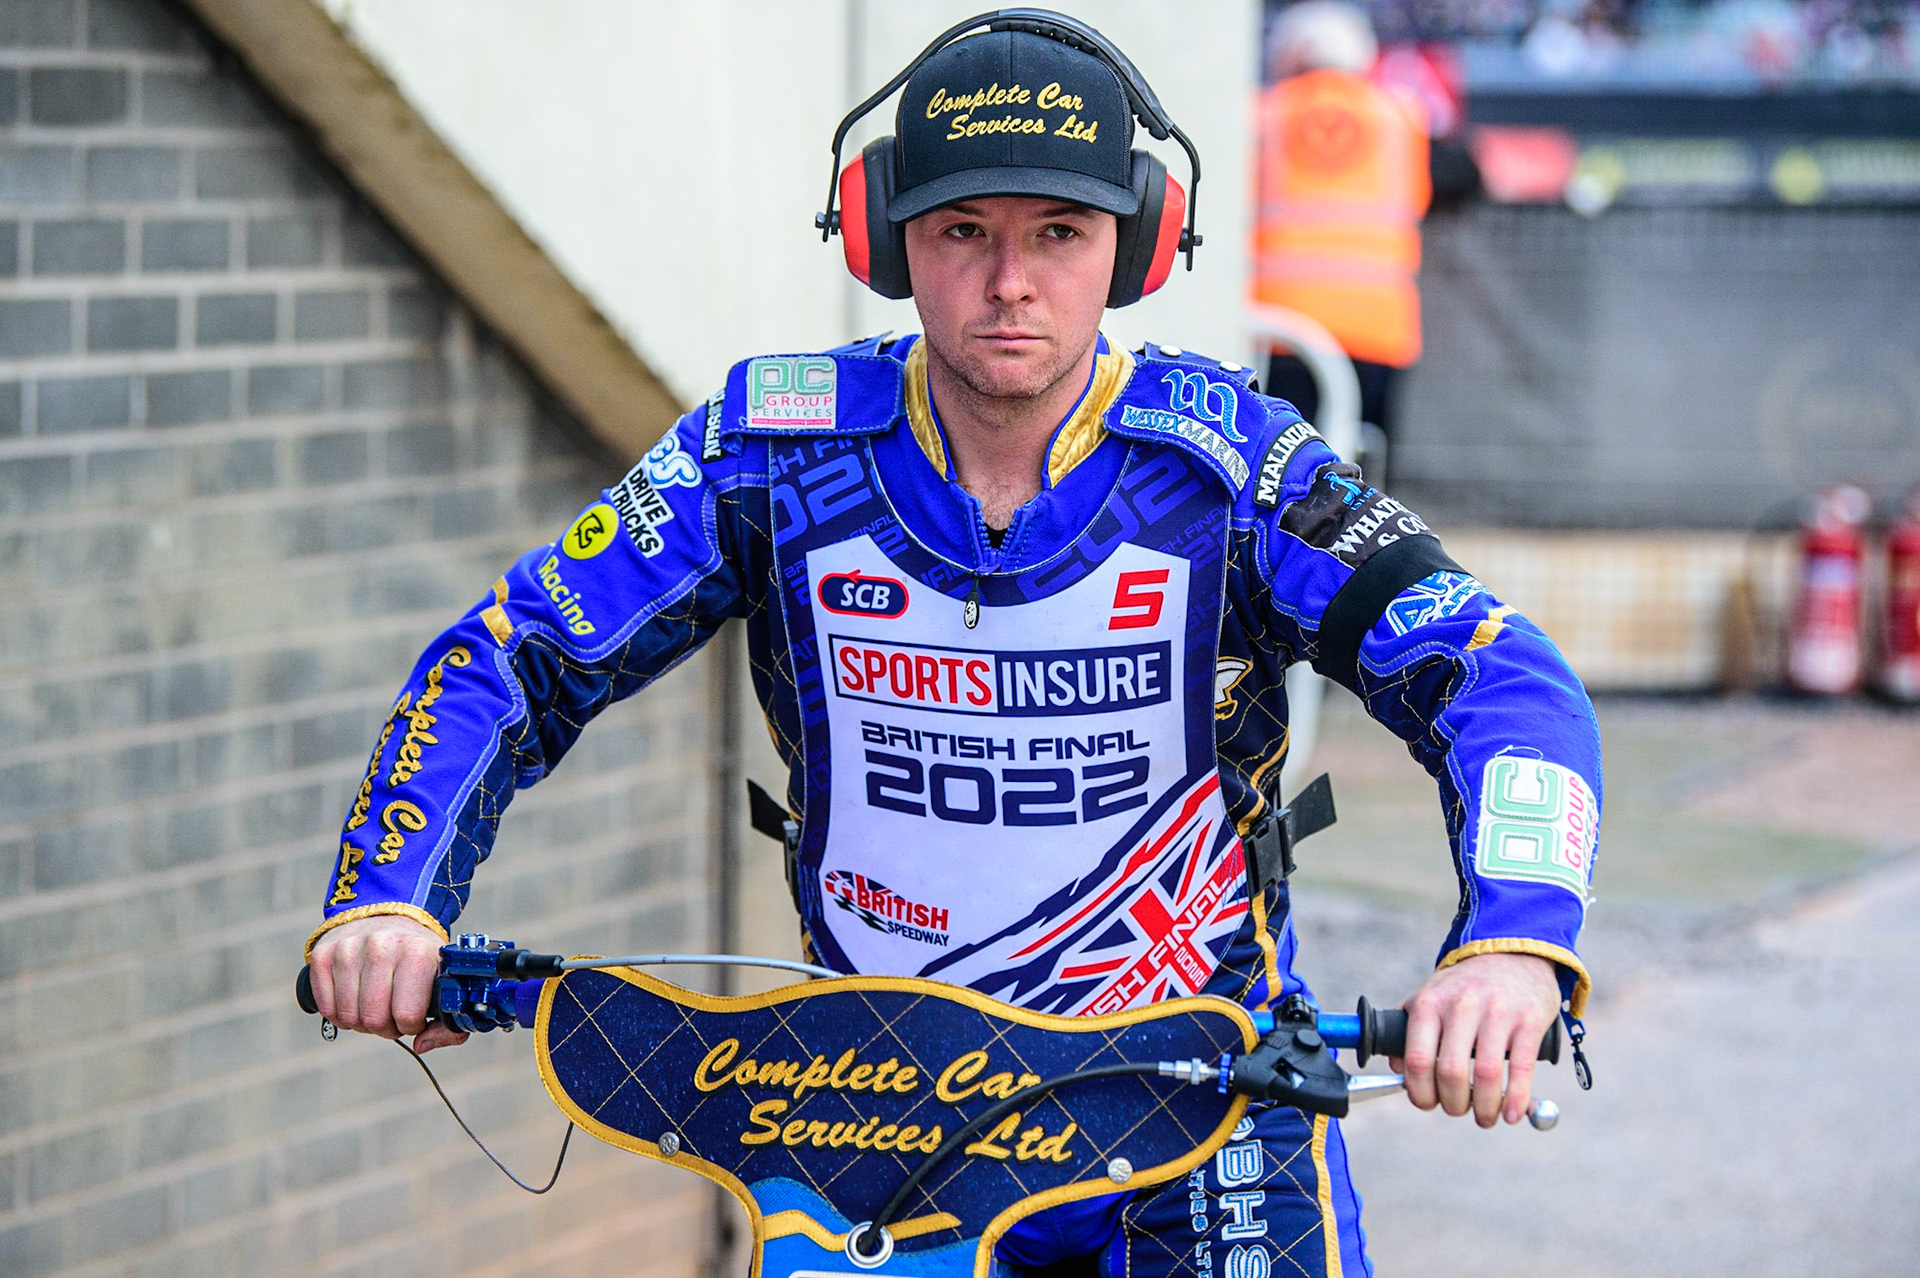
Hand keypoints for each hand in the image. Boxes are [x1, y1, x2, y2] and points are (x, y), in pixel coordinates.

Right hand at [308, 915, 468, 1052]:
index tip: (412, 1016)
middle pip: (374, 1019)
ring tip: (374, 1007)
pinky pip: (325, 1007)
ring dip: (361, 1023)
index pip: (406, 1014)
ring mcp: (348, 949)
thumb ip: (448, 1022)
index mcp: (416, 952)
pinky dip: (338, 1014)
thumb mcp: (442, 980)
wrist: (387, 915)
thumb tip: (421, 1045)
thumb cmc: (417, 956)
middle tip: (391, 1016)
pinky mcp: (323, 954)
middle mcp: (381, 946)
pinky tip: (353, 1001)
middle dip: (384, 1028)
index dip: (410, 1026)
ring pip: (348, 1016)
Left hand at [1391, 952, 1558, 1127]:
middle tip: (1456, 1110)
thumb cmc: (1465, 984)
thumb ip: (1409, 1029)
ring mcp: (1497, 1013)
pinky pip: (1522, 1070)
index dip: (1419, 1093)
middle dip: (1452, 1104)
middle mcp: (1461, 1006)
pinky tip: (1512, 1114)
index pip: (1417, 1060)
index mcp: (1430, 1003)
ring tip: (1484, 1117)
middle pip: (1450, 1073)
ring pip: (1486, 1076)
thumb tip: (1397, 1071)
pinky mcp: (1529, 1021)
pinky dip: (1516, 1101)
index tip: (1426, 1103)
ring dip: (1484, 1108)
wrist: (1513, 951)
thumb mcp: (1430, 995)